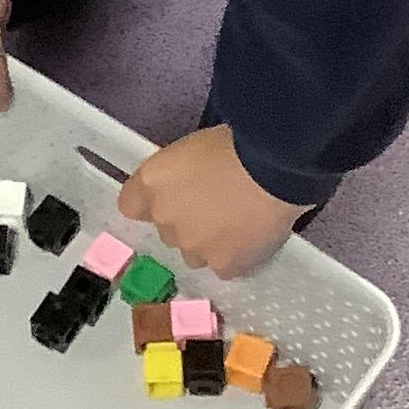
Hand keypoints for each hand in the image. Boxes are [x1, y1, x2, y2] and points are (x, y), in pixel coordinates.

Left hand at [117, 125, 307, 278]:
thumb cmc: (240, 142)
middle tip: (217, 206)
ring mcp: (192, 246)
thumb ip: (177, 172)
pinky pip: (223, 266)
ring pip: (194, 252)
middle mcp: (164, 217)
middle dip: (185, 221)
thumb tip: (185, 183)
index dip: (151, 202)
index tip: (173, 197)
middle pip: (166, 229)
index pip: (131, 204)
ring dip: (209, 242)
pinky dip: (236, 256)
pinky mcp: (222, 266)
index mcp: (151, 181)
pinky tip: (252, 238)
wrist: (276, 168)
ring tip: (239, 223)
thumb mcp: (194, 145)